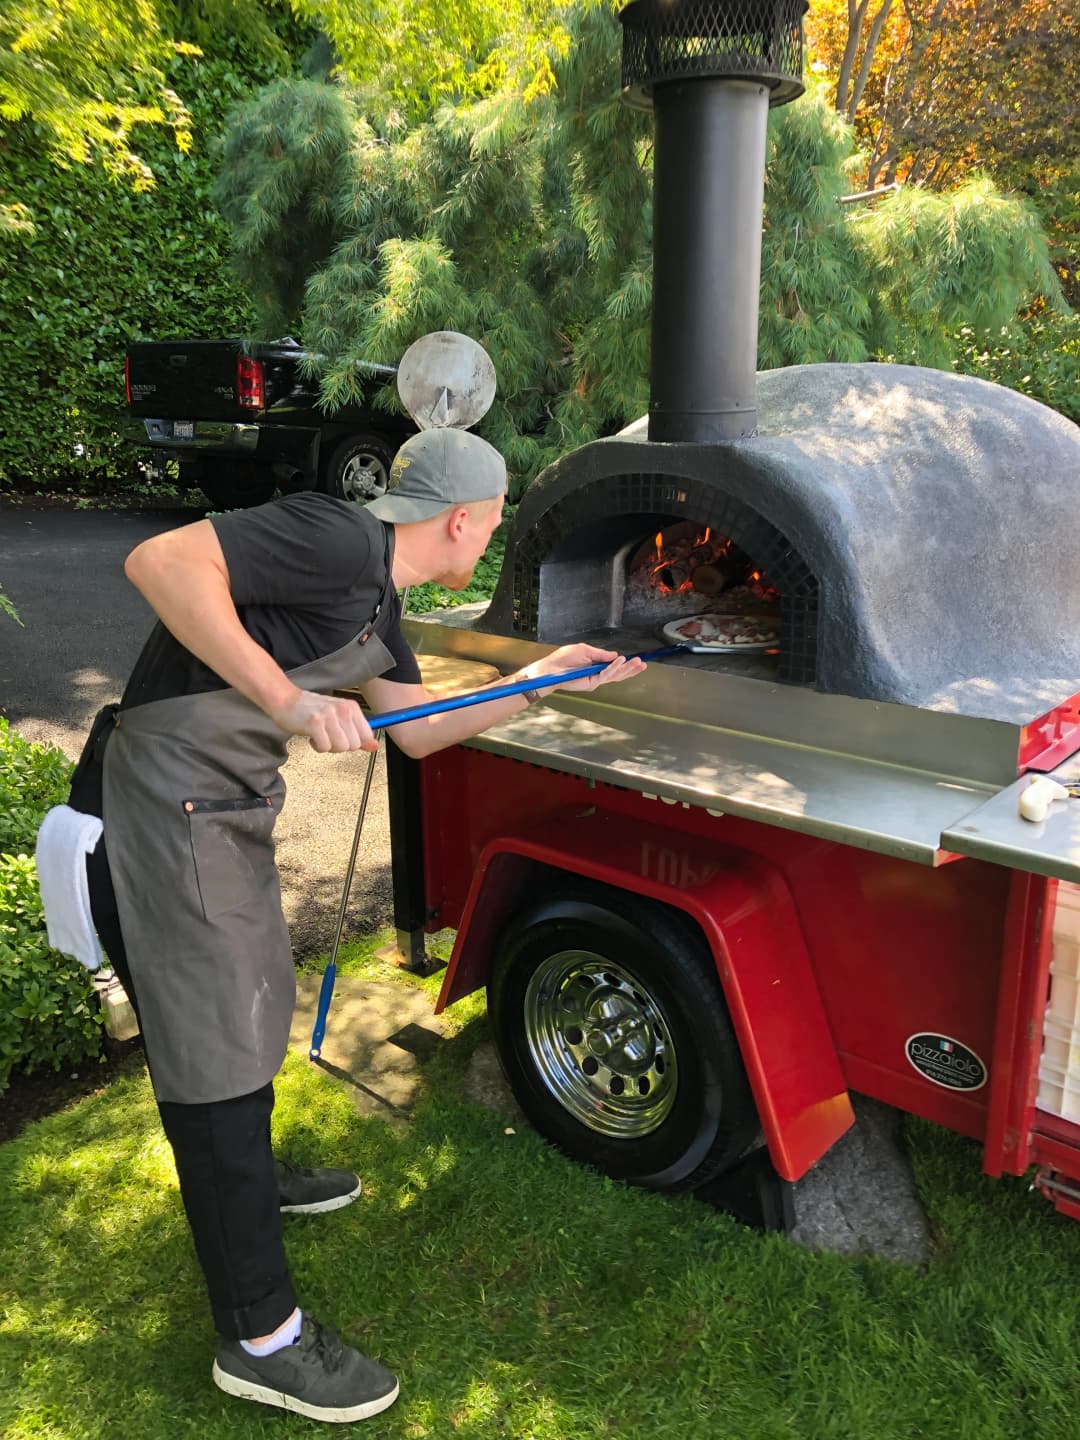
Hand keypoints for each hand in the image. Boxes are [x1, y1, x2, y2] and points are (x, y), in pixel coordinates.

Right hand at [269, 688, 377, 752]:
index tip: (344, 738)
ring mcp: (329, 716)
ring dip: (329, 747)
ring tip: (320, 736)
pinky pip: (325, 747)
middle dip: (341, 746)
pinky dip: (318, 747)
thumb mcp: (338, 717)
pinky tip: (312, 737)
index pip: (367, 735)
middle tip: (329, 736)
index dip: (355, 742)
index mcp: (351, 707)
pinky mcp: (315, 723)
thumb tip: (374, 746)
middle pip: (354, 744)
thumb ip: (357, 732)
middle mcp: (342, 709)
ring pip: (341, 747)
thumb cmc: (310, 709)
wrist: (285, 700)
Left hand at [526, 644, 646, 695]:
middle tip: (643, 663)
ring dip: (627, 668)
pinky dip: (614, 667)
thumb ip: (601, 654)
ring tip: (638, 662)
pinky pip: (606, 674)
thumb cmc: (564, 659)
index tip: (638, 660)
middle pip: (619, 673)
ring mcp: (595, 680)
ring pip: (615, 675)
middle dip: (632, 669)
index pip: (615, 667)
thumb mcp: (585, 650)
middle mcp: (598, 674)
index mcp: (597, 666)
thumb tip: (615, 655)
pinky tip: (622, 660)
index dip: (627, 665)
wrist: (551, 668)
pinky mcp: (591, 682)